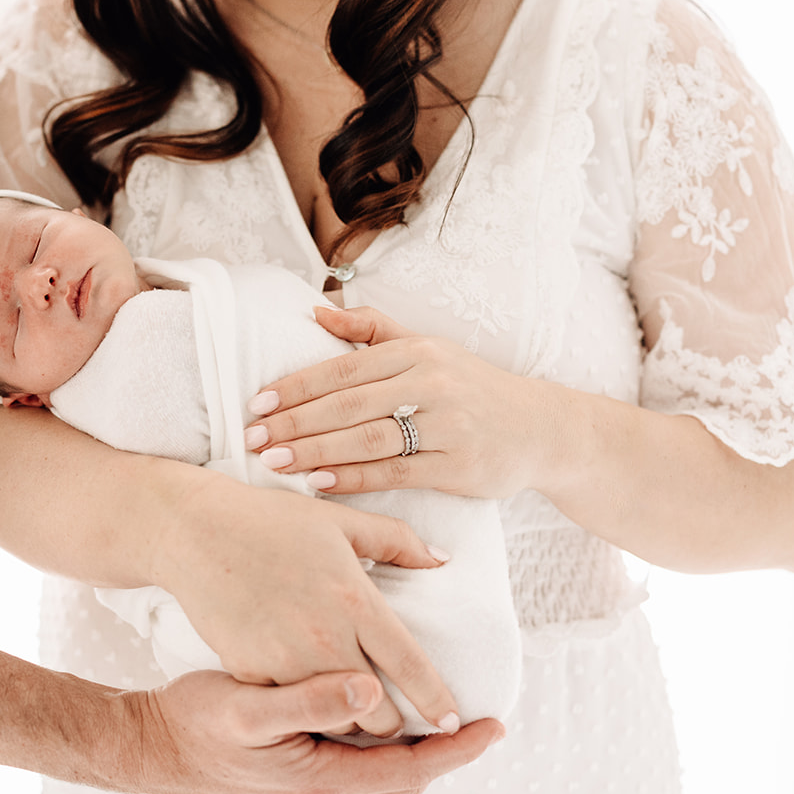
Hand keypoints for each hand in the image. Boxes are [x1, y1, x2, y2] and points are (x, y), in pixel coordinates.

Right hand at [132, 669, 503, 793]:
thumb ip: (311, 700)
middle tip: (480, 723)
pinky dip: (382, 756)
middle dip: (446, 755)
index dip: (455, 749)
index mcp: (321, 779)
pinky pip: (355, 775)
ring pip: (381, 781)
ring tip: (440, 724)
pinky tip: (378, 727)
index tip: (493, 726)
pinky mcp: (293, 785)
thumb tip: (374, 690)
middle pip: (404, 781)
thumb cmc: (194, 723)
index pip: (410, 770)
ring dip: (415, 757)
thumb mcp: (249, 708)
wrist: (148, 749)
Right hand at [155, 469, 458, 737]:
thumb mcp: (340, 521)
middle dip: (393, 723)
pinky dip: (303, 710)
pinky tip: (308, 701)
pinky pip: (289, 707)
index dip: (437, 700)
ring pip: (334, 722)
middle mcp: (324, 637)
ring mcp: (284, 660)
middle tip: (399, 719)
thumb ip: (397, 541)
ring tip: (357, 715)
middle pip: (377, 712)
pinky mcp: (250, 672)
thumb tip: (441, 560)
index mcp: (355, 601)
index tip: (452, 722)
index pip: (411, 666)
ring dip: (349, 722)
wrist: (195, 531)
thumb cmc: (270, 521)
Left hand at [244, 305, 564, 498]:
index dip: (297, 387)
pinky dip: (353, 477)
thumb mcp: (427, 347)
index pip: (343, 369)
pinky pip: (396, 472)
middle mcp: (432, 383)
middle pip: (348, 405)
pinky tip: (318, 483)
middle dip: (295, 422)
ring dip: (315, 451)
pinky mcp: (459, 466)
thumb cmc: (469, 386)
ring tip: (274, 461)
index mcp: (417, 351)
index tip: (258, 404)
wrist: (541, 428)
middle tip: (252, 437)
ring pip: (367, 438)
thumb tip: (318, 310)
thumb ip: (372, 330)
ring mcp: (447, 425)